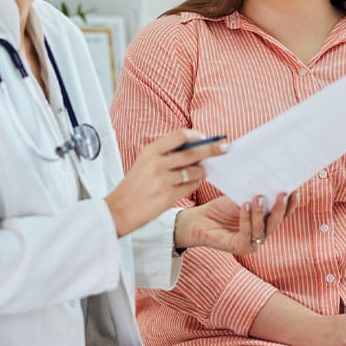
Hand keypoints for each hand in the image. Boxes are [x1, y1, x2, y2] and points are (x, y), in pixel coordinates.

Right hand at [105, 129, 224, 236]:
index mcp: (151, 150)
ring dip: (202, 171)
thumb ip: (165, 153)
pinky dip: (195, 183)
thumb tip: (194, 146)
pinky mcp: (168, 196)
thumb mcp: (144, 162)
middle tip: (225, 148)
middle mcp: (157, 163)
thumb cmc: (134, 185)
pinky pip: (191, 186)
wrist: (119, 210)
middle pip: (193, 152)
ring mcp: (163, 180)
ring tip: (201, 172)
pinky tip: (193, 183)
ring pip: (195, 171)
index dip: (196, 135)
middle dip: (212, 149)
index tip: (205, 138)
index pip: (180, 135)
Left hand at [174, 192, 292, 253]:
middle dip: (280, 208)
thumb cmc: (221, 207)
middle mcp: (262, 232)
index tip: (294, 190)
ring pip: (263, 228)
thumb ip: (255, 193)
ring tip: (258, 197)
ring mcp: (253, 242)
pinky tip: (244, 206)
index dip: (290, 204)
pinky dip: (246, 219)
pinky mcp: (241, 247)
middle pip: (276, 222)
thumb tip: (269, 178)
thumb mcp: (240, 196)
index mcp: (265, 220)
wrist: (200, 219)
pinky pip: (247, 234)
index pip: (282, 214)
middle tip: (282, 194)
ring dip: (261, 212)